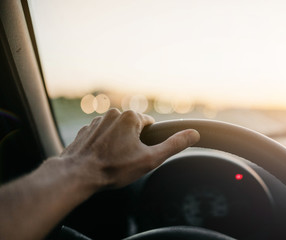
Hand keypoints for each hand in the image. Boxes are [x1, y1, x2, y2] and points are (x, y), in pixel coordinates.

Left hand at [60, 109, 199, 190]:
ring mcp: (96, 121)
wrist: (77, 175)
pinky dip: (103, 145)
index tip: (141, 153)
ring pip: (116, 131)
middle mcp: (113, 114)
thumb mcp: (150, 159)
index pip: (150, 124)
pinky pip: (101, 135)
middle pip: (133, 127)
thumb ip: (173, 145)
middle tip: (126, 160)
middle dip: (133, 142)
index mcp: (130, 117)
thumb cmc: (114, 168)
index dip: (149, 141)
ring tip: (112, 160)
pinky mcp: (85, 130)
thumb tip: (194, 133)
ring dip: (118, 143)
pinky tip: (100, 158)